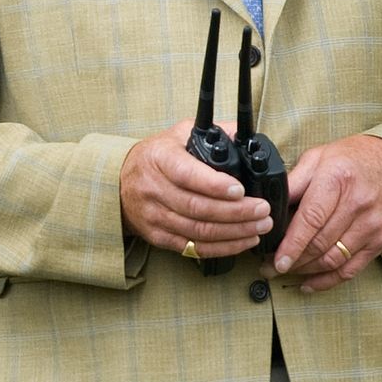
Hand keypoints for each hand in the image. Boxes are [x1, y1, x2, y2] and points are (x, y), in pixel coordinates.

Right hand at [120, 119, 274, 259]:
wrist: (119, 183)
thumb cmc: (156, 157)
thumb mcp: (178, 134)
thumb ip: (212, 132)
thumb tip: (245, 134)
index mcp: (160, 159)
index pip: (187, 174)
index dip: (214, 185)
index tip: (240, 189)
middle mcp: (154, 189)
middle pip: (197, 207)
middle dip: (235, 212)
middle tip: (262, 210)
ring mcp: (155, 216)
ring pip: (198, 231)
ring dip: (234, 232)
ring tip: (260, 226)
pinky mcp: (158, 237)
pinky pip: (193, 248)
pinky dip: (222, 248)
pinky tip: (243, 241)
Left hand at [264, 134, 381, 292]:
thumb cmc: (353, 159)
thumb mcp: (319, 158)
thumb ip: (294, 181)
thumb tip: (269, 204)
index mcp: (337, 179)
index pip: (311, 219)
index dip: (292, 244)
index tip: (276, 260)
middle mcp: (357, 204)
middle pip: (320, 243)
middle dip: (293, 261)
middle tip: (270, 267)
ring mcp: (372, 225)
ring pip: (333, 260)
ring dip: (306, 271)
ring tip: (286, 272)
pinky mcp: (380, 241)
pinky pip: (352, 269)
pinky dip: (328, 280)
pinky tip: (309, 283)